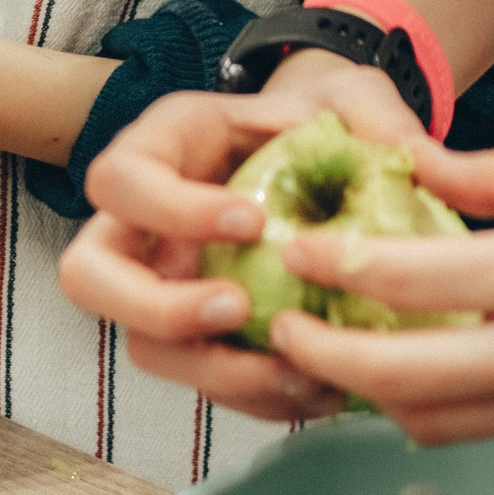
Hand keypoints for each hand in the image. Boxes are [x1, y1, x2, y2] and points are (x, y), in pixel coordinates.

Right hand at [56, 51, 423, 421]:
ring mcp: (161, 287)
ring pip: (145, 347)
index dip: (172, 210)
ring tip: (295, 371)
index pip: (119, 181)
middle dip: (155, 307)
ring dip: (214, 371)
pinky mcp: (198, 337)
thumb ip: (371, 112)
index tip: (253, 221)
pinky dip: (258, 396)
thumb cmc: (322, 125)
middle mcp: (138, 226)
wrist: (327, 167)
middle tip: (236, 309)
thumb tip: (405, 155)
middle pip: (88, 278)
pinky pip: (205, 380)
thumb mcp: (349, 98)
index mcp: (158, 151)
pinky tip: (317, 387)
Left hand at [267, 149, 493, 441]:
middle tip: (278, 330)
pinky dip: (434, 410)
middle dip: (318, 360)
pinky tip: (417, 375)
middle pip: (391, 381)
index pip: (399, 283)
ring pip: (430, 424)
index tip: (290, 252)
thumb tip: (416, 168)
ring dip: (370, 398)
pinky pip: (484, 431)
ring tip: (334, 356)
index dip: (328, 269)